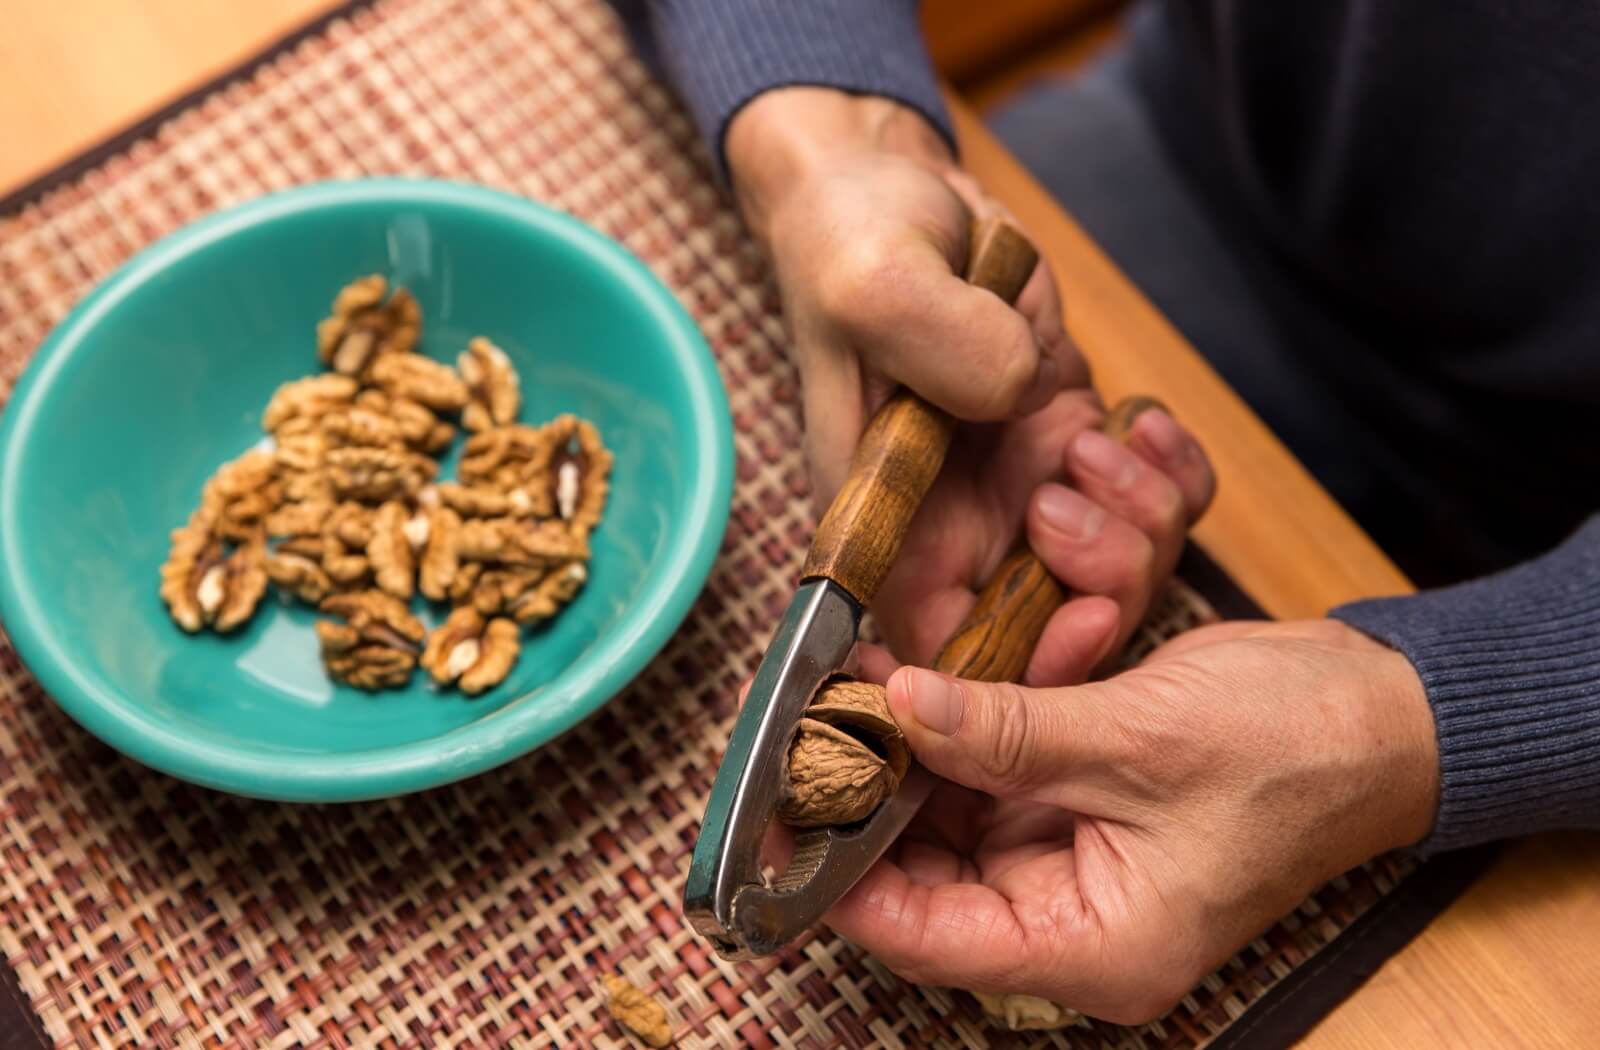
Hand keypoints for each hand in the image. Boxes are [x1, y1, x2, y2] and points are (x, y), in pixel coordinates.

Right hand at [727, 89, 1212, 658]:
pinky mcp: (1072, 438)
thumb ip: (946, 348)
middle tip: (1092, 493)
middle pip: (1049, 628)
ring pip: (1116, 568)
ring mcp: (1022, 486)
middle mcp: (956, 526)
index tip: (1077, 624)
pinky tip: (1143, 418)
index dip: (1016, 671)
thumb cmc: (852, 244)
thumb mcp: (877, 286)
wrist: (891, 191)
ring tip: (1106, 431)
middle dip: (1103, 587)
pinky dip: (1171, 470)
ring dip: (1143, 519)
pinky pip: (1153, 494)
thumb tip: (1025, 393)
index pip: (945, 653)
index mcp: (886, 528)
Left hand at [826, 619, 1440, 1022]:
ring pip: (951, 809)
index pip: (928, 936)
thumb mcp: (1139, 742)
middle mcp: (1073, 914)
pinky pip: (994, 765)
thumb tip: (897, 709)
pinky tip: (935, 667)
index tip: (783, 803)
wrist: (1381, 709)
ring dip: (919, 740)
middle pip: (925, 869)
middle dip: (875, 785)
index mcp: (1093, 945)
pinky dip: (970, 718)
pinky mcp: (1077, 796)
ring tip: (865, 674)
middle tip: (817, 712)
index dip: (844, 875)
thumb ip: (1007, 732)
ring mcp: (1072, 853)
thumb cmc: (1297, 754)